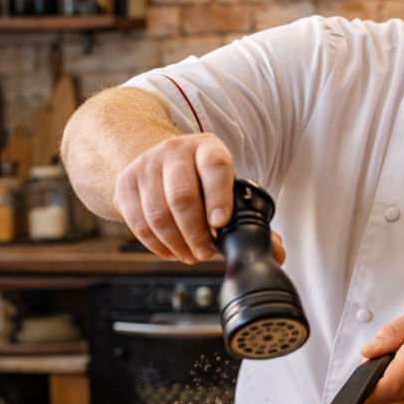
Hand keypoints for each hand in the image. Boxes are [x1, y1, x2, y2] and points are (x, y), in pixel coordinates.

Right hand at [113, 133, 284, 264]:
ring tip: (190, 255)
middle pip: (181, 196)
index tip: (221, 224)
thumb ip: (250, 218)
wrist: (158, 162)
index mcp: (207, 148)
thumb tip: (277, 252)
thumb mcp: (226, 186)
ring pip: (158, 213)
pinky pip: (138, 222)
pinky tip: (171, 251)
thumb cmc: (202, 180)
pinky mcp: (125, 184)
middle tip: (206, 253)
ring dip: (176, 243)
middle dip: (195, 233)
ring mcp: (146, 166)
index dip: (218, 196)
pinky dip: (156, 245)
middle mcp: (174, 151)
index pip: (214, 166)